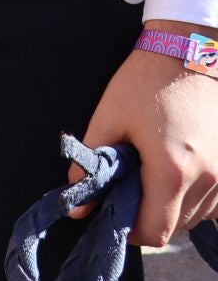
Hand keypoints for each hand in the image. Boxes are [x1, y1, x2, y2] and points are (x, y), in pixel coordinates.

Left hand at [71, 28, 217, 245]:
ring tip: (156, 171)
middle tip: (131, 186)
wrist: (194, 49)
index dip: (129, 229)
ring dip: (175, 205)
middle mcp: (210, 178)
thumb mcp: (108, 119)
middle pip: (177, 226)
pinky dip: (199, 196)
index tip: (115, 209)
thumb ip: (89, 168)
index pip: (154, 232)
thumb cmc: (146, 81)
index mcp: (173, 171)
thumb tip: (76, 207)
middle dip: (149, 215)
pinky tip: (181, 170)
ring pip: (200, 214)